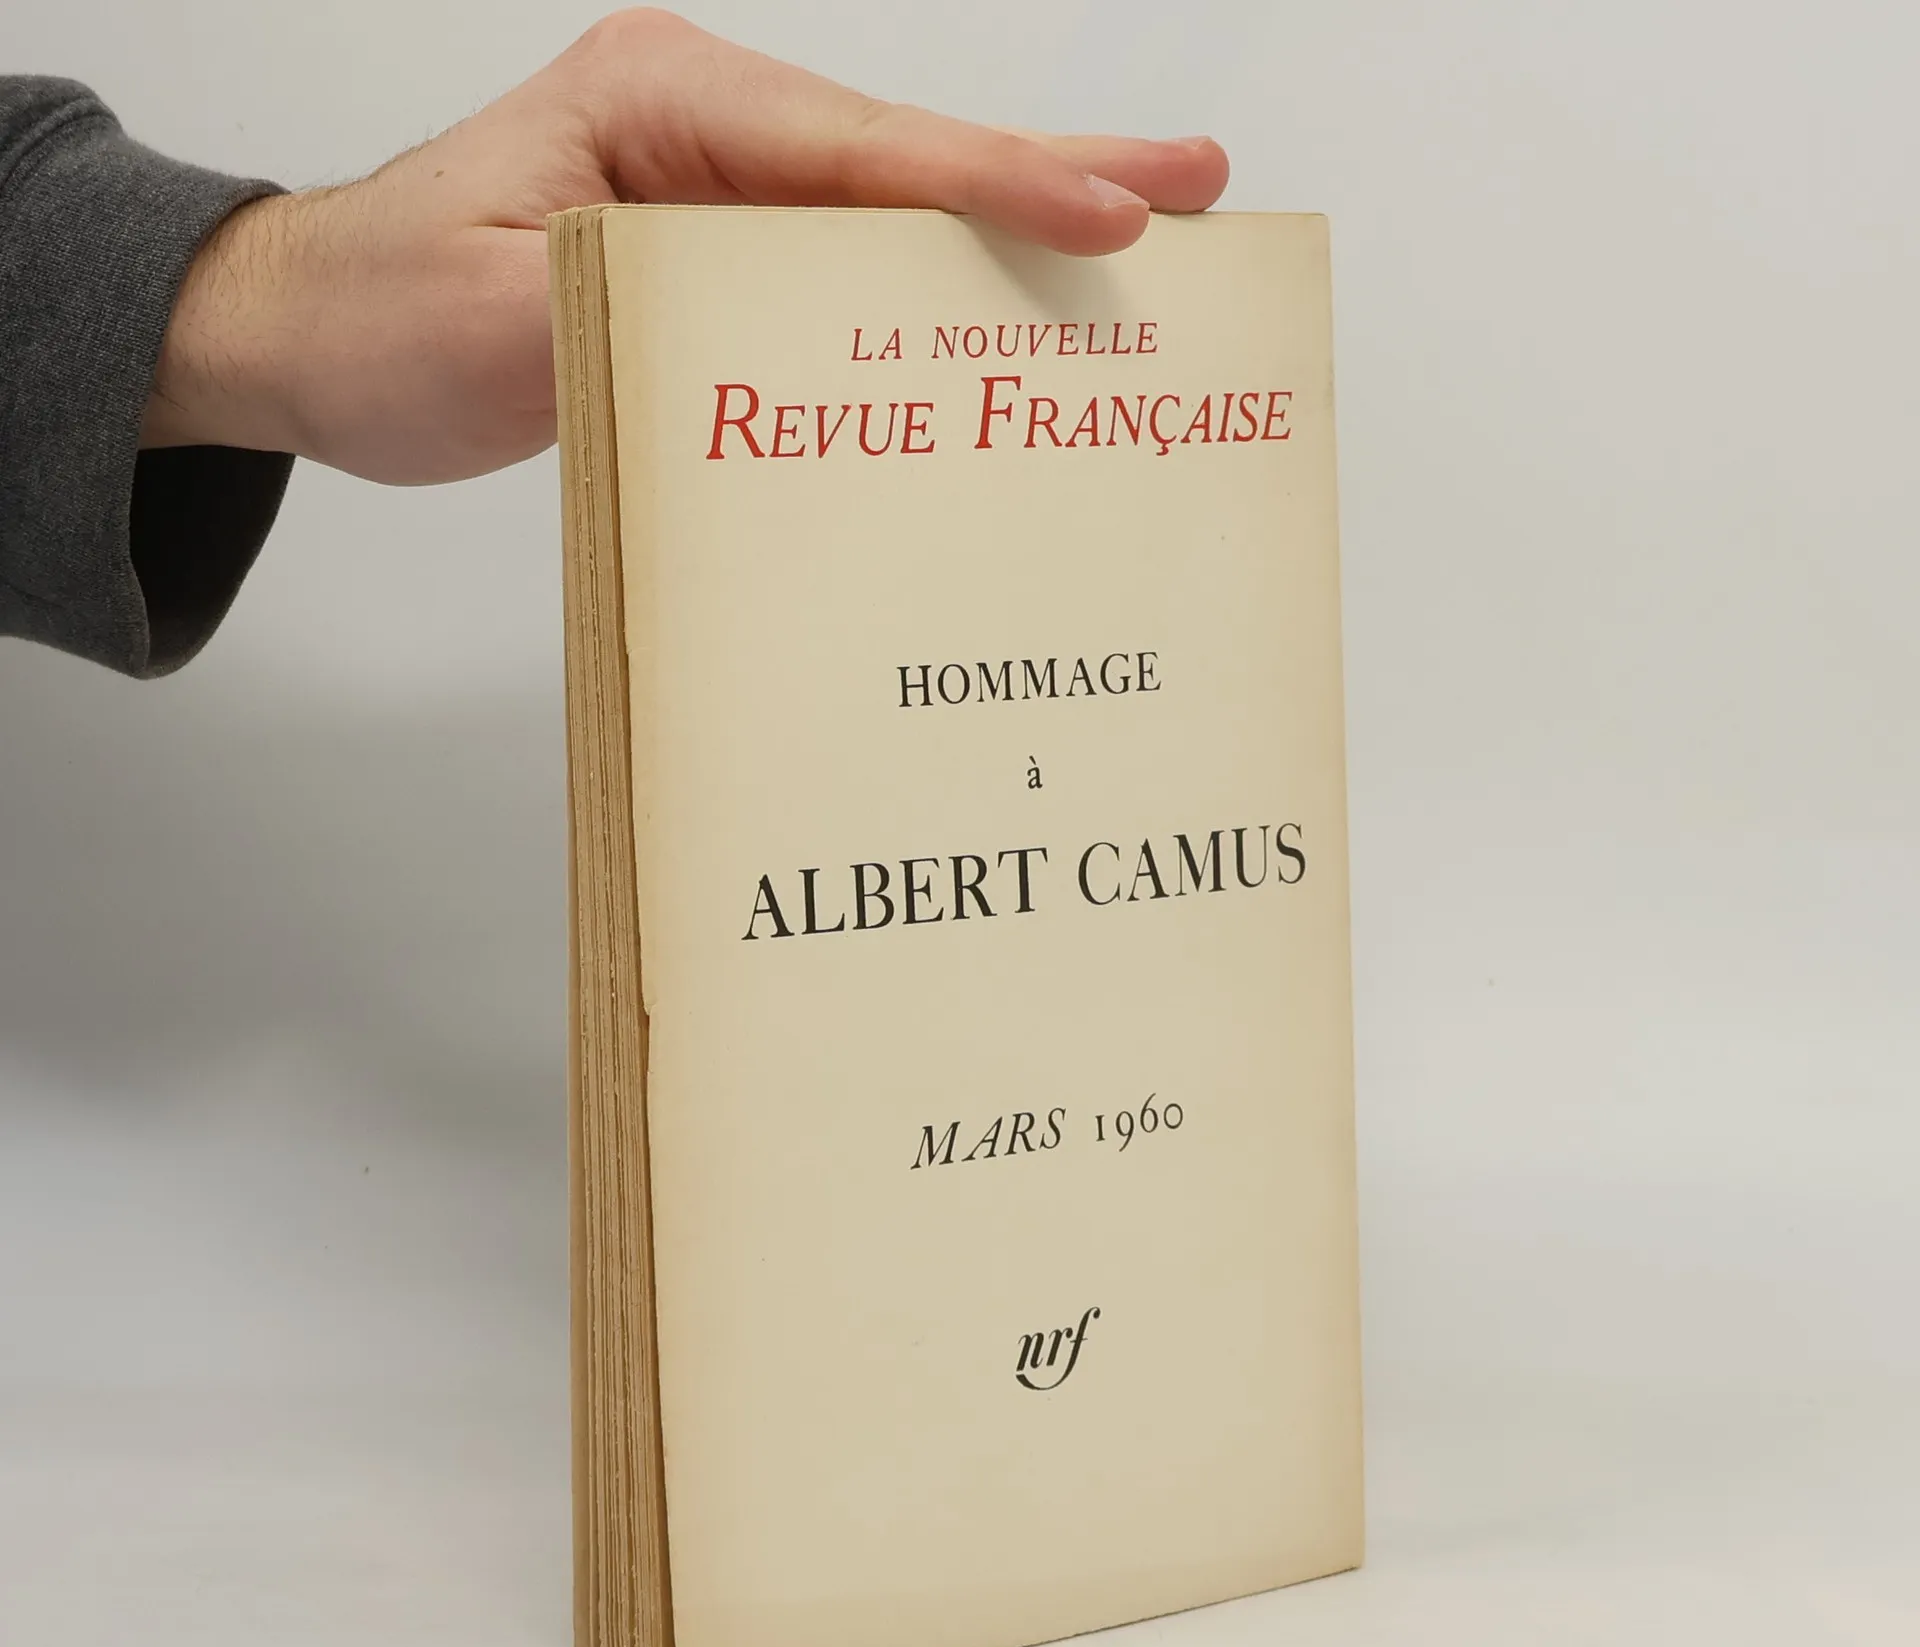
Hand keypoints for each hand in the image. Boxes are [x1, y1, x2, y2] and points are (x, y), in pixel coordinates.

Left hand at [141, 8, 1229, 484]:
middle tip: (1196, 185)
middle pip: (908, 158)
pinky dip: (941, 290)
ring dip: (1019, 229)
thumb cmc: (377, 315)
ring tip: (1148, 234)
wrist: (313, 331)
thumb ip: (633, 316)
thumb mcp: (490, 324)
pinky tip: (1011, 312)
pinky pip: (852, 271)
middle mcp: (705, 130)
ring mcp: (719, 190)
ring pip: (896, 212)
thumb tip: (773, 338)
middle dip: (1054, 174)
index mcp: (657, 106)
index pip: (855, 151)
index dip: (989, 186)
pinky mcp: (720, 256)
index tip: (1109, 214)